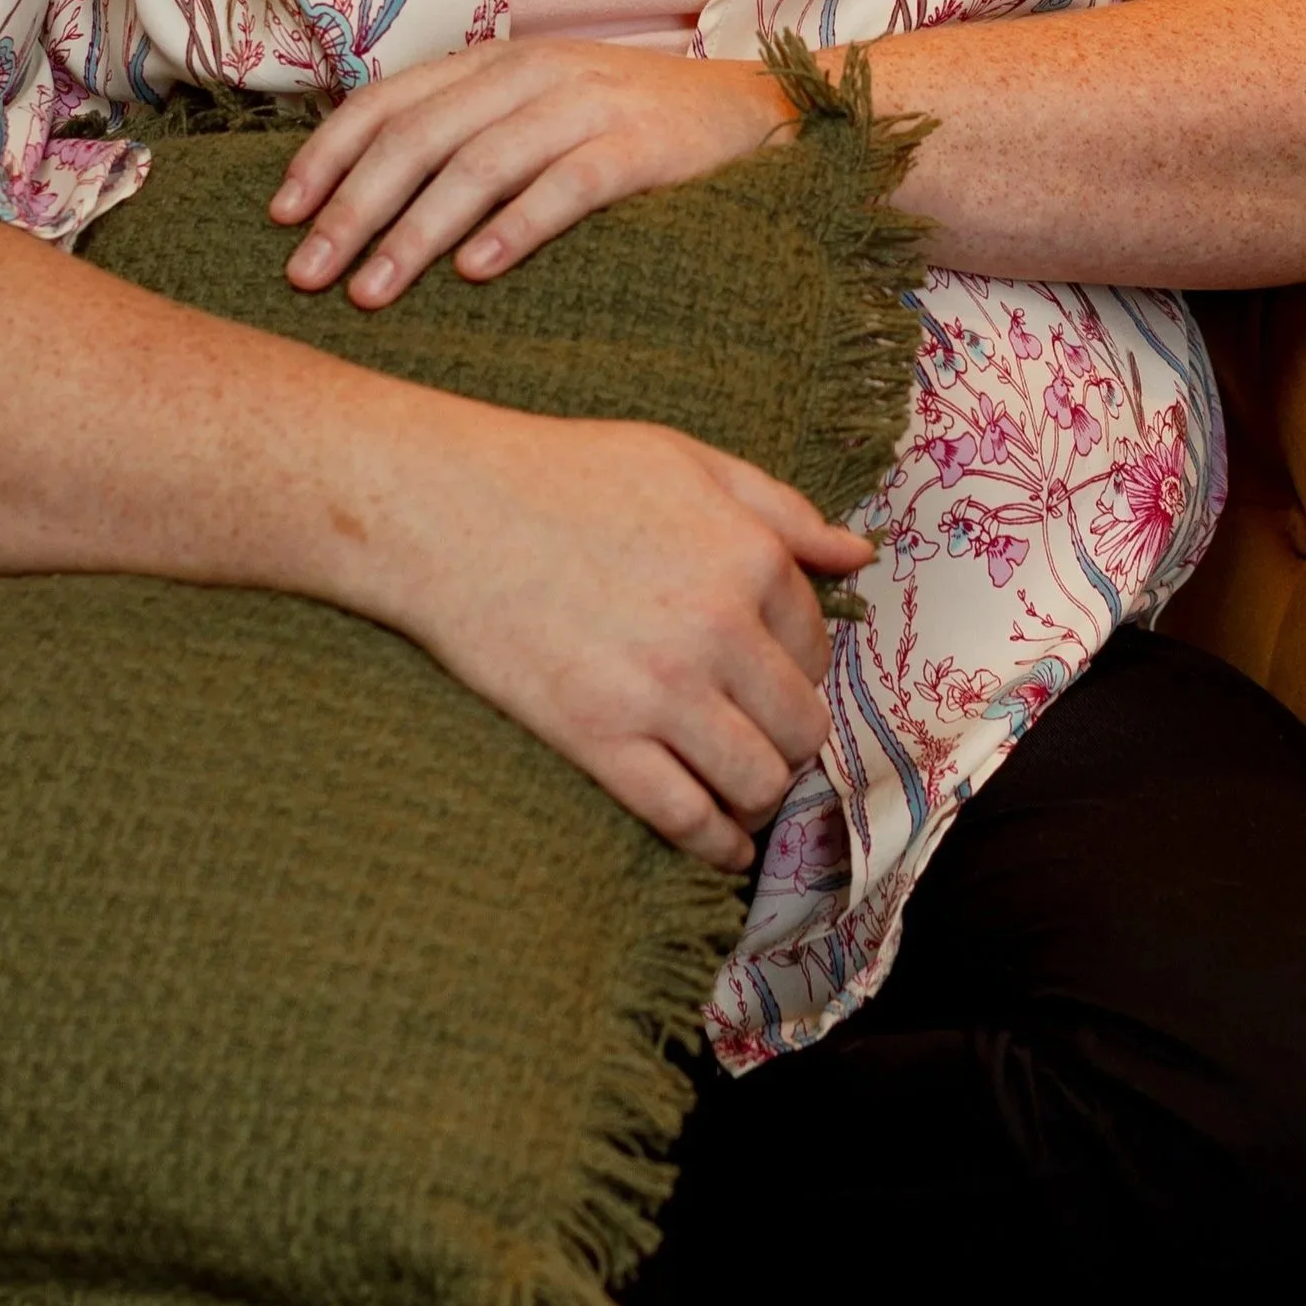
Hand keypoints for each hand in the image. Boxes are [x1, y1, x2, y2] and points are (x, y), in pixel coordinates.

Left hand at [271, 38, 794, 306]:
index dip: (327, 156)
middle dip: (353, 209)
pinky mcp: (643, 145)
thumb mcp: (539, 111)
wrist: (756, 113)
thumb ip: (467, 133)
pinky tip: (476, 271)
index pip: (388, 101)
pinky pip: (568, 186)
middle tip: (307, 275)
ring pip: (480, 164)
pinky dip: (516, 228)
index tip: (280, 216)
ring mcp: (589, 104)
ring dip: (415, 232)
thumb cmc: (630, 129)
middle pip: (419, 137)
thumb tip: (364, 197)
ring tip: (372, 291)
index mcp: (496, 61)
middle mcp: (533, 72)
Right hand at [373, 401, 874, 872]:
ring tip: (743, 790)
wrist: (448, 510)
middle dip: (790, 739)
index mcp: (747, 557)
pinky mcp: (600, 741)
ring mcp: (660, 693)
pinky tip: (719, 844)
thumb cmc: (564, 474)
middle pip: (801, 725)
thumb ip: (780, 509)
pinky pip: (687, 819)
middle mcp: (718, 630)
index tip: (773, 675)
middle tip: (764, 739)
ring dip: (760, 796)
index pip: (818, 644)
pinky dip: (715, 844)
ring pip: (758, 782)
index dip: (800, 665)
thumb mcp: (684, 461)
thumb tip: (857, 558)